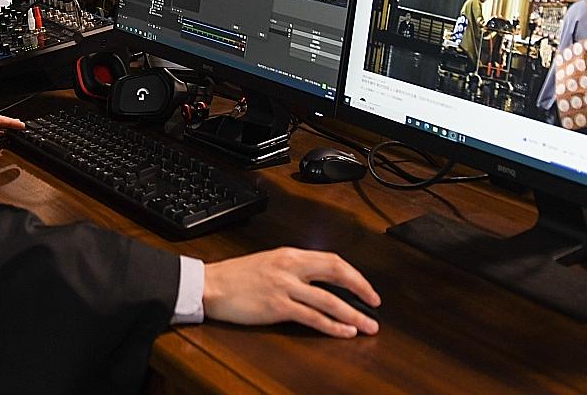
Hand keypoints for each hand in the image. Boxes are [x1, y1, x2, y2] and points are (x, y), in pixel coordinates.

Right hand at [203, 248, 378, 337]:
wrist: (210, 285)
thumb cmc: (235, 277)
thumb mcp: (268, 263)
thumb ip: (292, 269)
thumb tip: (316, 281)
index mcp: (289, 255)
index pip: (331, 259)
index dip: (353, 274)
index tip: (365, 287)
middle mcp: (290, 267)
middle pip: (336, 273)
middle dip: (361, 288)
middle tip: (375, 303)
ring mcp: (285, 287)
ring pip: (329, 299)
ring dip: (353, 314)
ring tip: (368, 326)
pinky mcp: (277, 306)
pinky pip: (312, 317)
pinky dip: (332, 325)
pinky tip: (344, 332)